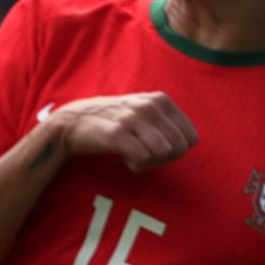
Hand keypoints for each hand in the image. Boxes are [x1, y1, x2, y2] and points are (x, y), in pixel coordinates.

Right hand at [50, 92, 197, 171]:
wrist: (73, 122)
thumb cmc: (114, 121)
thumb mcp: (145, 110)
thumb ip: (168, 121)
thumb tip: (190, 143)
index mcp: (162, 100)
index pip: (191, 138)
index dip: (177, 151)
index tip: (158, 150)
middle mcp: (150, 106)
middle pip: (179, 148)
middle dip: (165, 158)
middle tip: (145, 155)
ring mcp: (133, 118)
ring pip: (163, 153)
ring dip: (150, 161)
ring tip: (134, 155)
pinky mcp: (117, 133)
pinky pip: (143, 158)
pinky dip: (136, 164)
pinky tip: (124, 157)